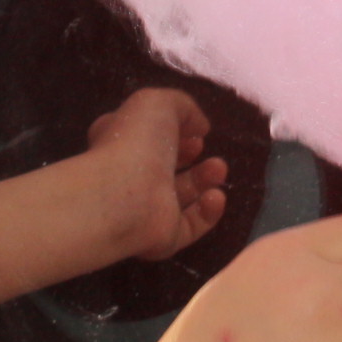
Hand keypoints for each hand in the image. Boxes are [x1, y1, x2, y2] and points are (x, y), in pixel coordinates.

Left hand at [77, 87, 230, 264]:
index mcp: (122, 143)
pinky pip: (191, 226)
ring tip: (219, 169)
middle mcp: (131, 177)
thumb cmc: (135, 143)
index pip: (146, 137)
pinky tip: (216, 196)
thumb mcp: (158, 104)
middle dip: (190, 155)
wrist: (124, 195)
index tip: (194, 130)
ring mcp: (147, 209)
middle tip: (205, 149)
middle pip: (165, 167)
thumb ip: (182, 107)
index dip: (172, 131)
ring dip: (204, 180)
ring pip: (181, 196)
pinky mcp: (164, 237)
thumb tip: (199, 125)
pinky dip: (208, 211)